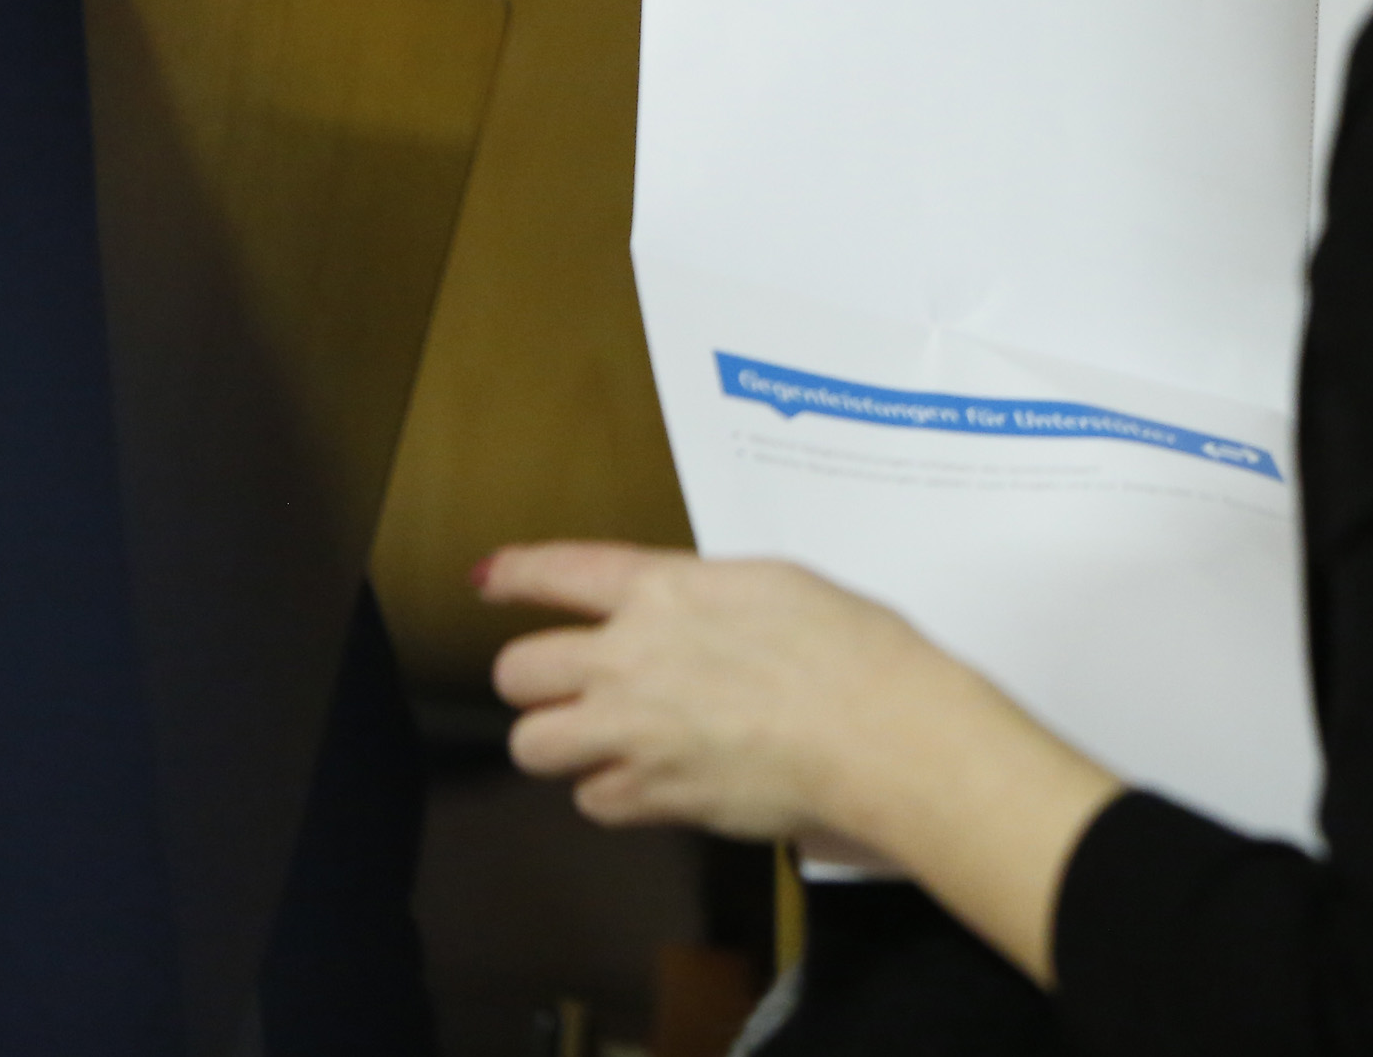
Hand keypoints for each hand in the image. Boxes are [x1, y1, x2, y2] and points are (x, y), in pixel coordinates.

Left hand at [484, 542, 919, 842]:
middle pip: (518, 670)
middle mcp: (630, 656)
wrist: (881, 731)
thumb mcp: (776, 585)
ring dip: (561, 742)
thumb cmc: (854, 649)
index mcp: (665, 588)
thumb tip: (686, 614)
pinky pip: (592, 802)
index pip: (559, 571)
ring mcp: (632, 731)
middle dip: (536, 679)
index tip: (491, 578)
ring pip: (533, 744)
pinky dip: (614, 795)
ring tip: (603, 742)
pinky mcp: (652, 797)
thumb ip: (707, 597)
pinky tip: (654, 781)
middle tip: (570, 688)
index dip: (515, 573)